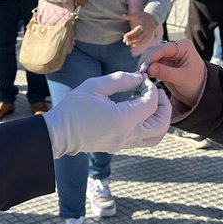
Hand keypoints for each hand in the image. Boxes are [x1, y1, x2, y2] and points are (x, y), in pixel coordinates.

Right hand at [41, 70, 170, 156]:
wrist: (58, 134)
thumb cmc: (74, 108)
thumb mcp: (95, 86)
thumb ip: (120, 80)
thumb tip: (139, 77)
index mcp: (123, 120)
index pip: (152, 104)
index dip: (152, 89)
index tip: (143, 79)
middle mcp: (128, 135)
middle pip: (162, 124)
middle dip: (164, 105)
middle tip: (156, 91)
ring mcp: (125, 143)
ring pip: (157, 136)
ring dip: (160, 119)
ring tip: (152, 103)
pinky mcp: (120, 146)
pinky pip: (145, 139)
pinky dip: (150, 126)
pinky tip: (140, 111)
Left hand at [122, 11, 159, 55]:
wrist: (154, 18)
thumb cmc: (144, 16)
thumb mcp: (137, 14)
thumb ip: (129, 16)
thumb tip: (121, 15)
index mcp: (143, 25)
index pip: (136, 31)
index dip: (130, 35)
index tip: (124, 36)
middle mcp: (146, 31)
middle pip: (139, 37)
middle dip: (131, 40)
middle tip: (124, 41)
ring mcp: (148, 34)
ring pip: (141, 41)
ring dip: (134, 43)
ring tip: (127, 43)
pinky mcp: (149, 37)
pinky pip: (144, 42)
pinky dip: (139, 44)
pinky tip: (133, 45)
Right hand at [143, 39, 205, 107]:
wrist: (199, 90)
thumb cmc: (196, 83)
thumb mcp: (183, 79)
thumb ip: (167, 73)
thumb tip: (149, 68)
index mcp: (184, 46)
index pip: (164, 48)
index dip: (152, 57)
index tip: (145, 67)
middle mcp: (175, 46)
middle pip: (155, 49)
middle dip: (147, 60)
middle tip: (141, 72)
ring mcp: (168, 53)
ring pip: (150, 55)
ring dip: (145, 64)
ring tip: (142, 75)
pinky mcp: (163, 61)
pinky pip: (151, 62)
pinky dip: (147, 68)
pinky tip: (145, 75)